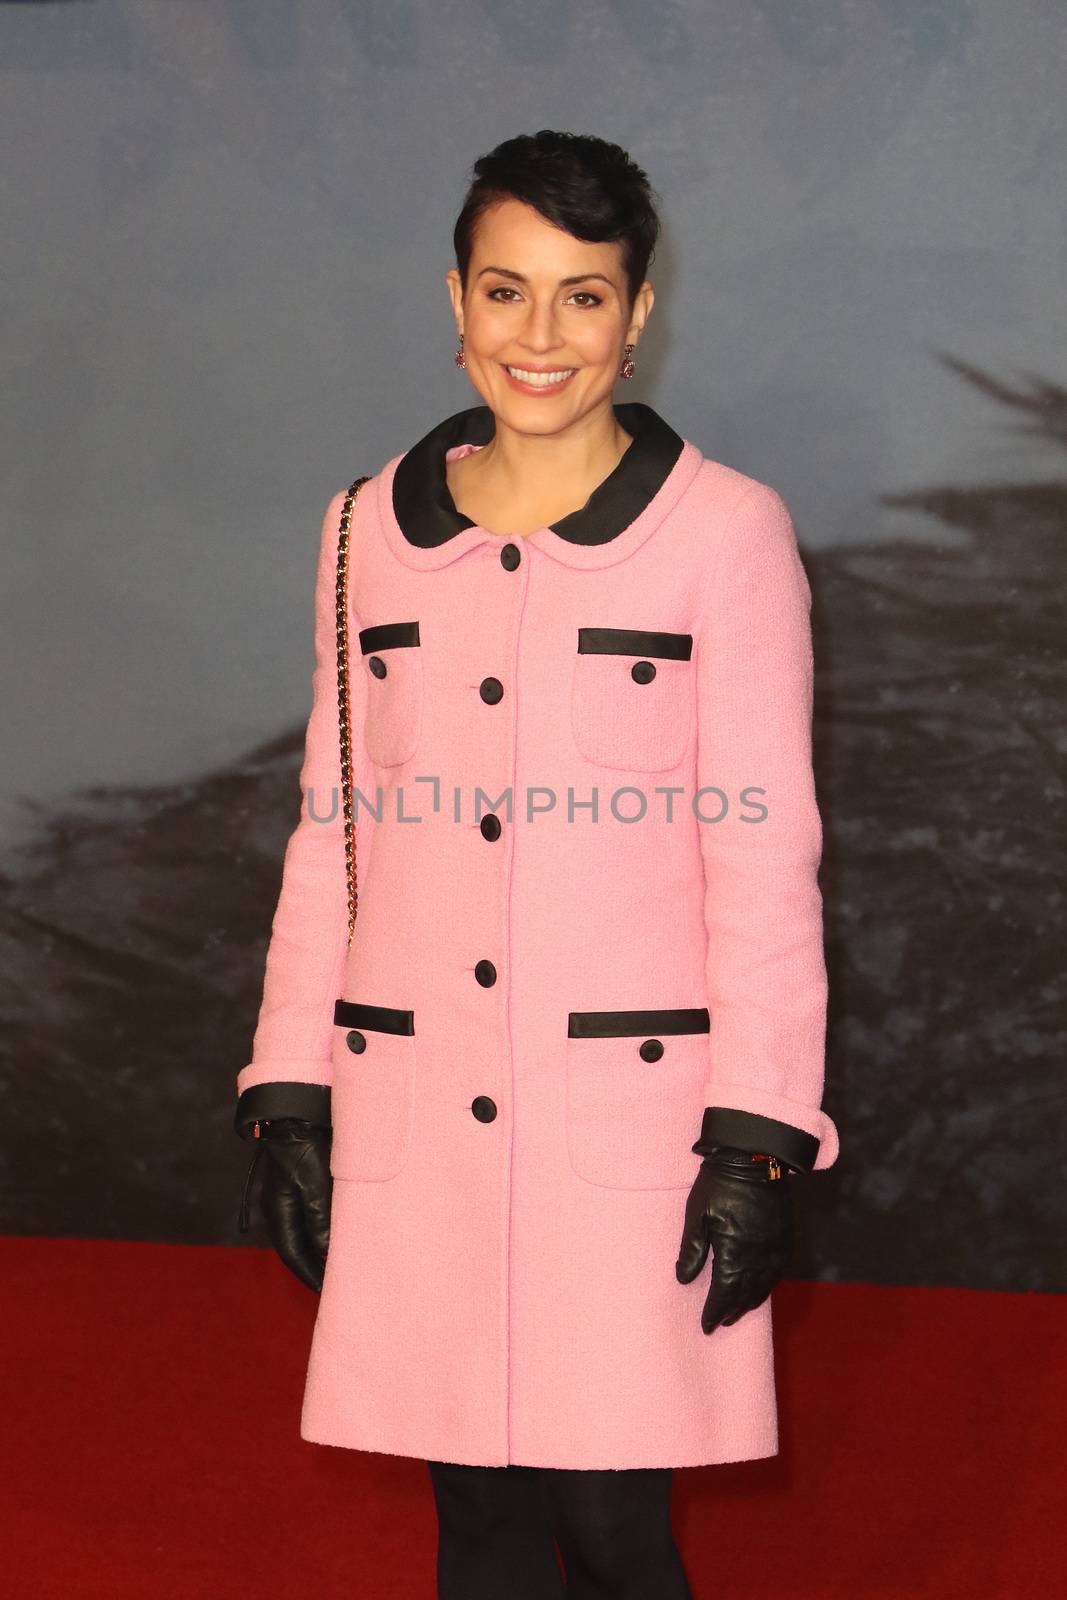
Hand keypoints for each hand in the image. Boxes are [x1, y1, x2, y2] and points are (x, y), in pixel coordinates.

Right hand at [244, 1118, 332, 1292]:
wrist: (300, 1110)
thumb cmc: (305, 1145)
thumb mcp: (315, 1184)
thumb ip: (320, 1219)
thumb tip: (326, 1252)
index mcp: (279, 1210)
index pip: (293, 1254)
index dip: (310, 1276)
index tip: (328, 1293)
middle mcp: (281, 1206)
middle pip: (298, 1246)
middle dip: (316, 1268)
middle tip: (338, 1285)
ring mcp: (291, 1194)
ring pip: (307, 1231)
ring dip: (323, 1248)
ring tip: (344, 1264)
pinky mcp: (305, 1181)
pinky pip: (314, 1215)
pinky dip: (327, 1229)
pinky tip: (342, 1232)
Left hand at [675, 1147, 793, 1332]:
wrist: (756, 1158)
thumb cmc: (719, 1184)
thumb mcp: (697, 1215)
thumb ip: (692, 1250)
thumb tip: (684, 1279)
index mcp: (734, 1252)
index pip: (724, 1293)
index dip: (715, 1311)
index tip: (706, 1325)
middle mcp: (758, 1257)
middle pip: (745, 1295)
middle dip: (731, 1311)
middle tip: (720, 1323)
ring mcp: (775, 1249)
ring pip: (764, 1287)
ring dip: (750, 1303)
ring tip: (737, 1313)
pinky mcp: (785, 1240)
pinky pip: (777, 1273)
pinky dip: (766, 1287)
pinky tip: (760, 1290)